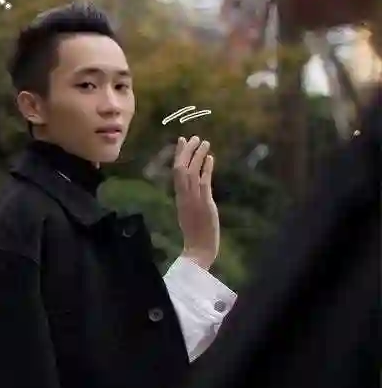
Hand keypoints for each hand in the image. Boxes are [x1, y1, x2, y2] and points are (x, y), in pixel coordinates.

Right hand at [173, 135, 219, 270]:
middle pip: (181, 168)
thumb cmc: (196, 235)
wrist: (198, 250)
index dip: (179, 155)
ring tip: (204, 142)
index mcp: (179, 197)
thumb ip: (192, 198)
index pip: (176, 172)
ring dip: (197, 156)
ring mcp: (193, 200)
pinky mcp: (204, 204)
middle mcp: (184, 196)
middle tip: (193, 136)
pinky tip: (211, 158)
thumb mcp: (191, 213)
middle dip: (187, 151)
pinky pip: (203, 183)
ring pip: (191, 172)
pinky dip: (206, 169)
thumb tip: (198, 183)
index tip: (182, 140)